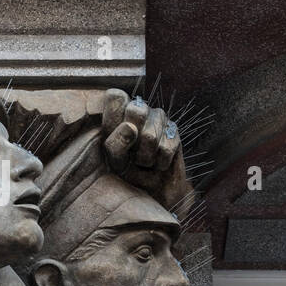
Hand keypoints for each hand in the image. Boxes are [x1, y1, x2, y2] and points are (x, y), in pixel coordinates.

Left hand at [100, 90, 189, 210]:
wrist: (152, 188)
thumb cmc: (127, 171)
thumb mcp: (113, 159)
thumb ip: (114, 142)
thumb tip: (131, 127)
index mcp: (118, 110)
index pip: (116, 96)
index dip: (113, 118)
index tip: (111, 138)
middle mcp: (139, 109)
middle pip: (136, 110)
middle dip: (131, 142)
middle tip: (130, 153)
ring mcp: (159, 117)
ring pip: (151, 135)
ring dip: (145, 157)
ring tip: (143, 162)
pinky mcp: (174, 131)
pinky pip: (166, 148)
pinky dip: (159, 163)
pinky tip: (157, 164)